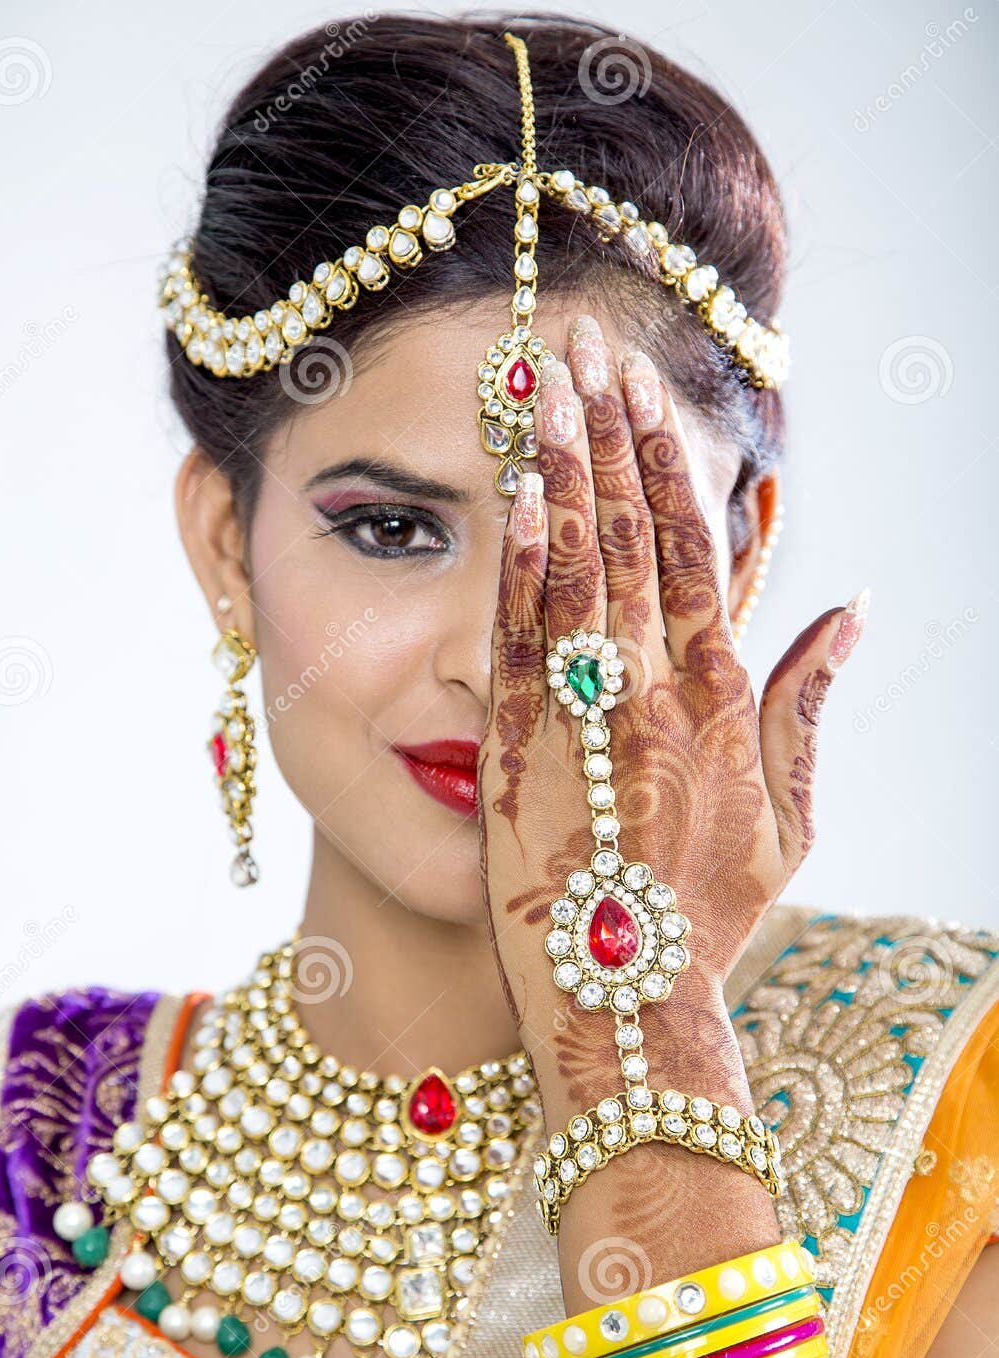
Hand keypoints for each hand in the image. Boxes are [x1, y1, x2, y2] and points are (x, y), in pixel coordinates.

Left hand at [476, 315, 866, 1109]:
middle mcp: (657, 695)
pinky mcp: (523, 753)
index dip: (670, 463)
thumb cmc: (709, 917)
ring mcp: (588, 721)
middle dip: (610, 436)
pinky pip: (522, 642)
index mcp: (722, 703)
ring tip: (545, 387)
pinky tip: (515, 496)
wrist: (628, 1004)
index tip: (647, 391)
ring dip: (563, 473)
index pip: (698, 553)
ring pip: (578, 572)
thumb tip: (847, 612)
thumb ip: (807, 709)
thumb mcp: (789, 822)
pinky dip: (521, 565)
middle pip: (635, 539)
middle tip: (585, 348)